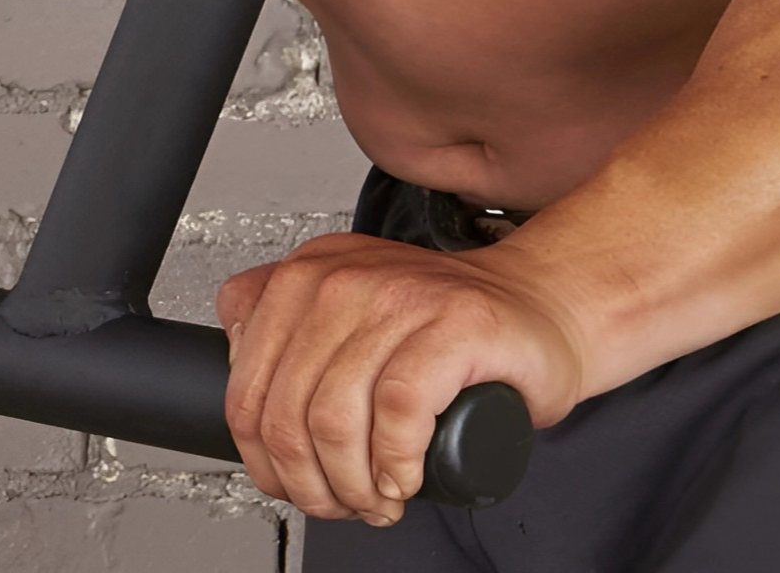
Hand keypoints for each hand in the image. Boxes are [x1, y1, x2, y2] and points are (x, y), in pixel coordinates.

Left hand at [217, 231, 582, 524]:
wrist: (540, 306)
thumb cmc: (446, 329)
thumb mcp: (347, 313)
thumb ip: (288, 332)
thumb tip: (239, 388)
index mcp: (306, 276)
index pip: (242, 385)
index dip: (262, 458)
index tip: (291, 483)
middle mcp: (343, 277)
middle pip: (285, 412)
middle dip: (308, 484)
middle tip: (343, 503)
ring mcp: (400, 296)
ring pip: (334, 419)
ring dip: (353, 486)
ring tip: (377, 497)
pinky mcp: (454, 324)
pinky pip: (397, 412)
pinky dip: (396, 464)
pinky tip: (407, 477)